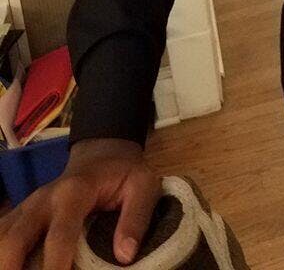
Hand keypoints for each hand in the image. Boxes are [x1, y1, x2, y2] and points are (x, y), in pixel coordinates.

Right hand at [0, 136, 161, 269]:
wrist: (103, 151)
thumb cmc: (124, 172)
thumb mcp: (143, 186)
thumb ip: (136, 217)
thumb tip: (124, 256)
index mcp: (75, 192)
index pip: (59, 234)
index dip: (55, 265)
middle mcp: (43, 199)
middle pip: (14, 239)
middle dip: (12, 268)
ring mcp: (28, 206)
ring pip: (2, 237)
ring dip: (5, 262)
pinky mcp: (21, 214)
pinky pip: (2, 235)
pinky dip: (3, 255)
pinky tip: (13, 266)